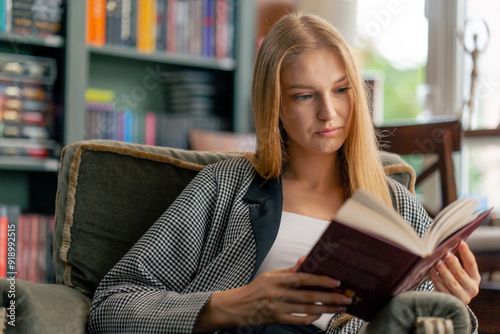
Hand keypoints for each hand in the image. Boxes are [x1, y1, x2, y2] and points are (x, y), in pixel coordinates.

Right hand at [193, 259, 351, 331]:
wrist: (238, 307)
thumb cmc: (256, 289)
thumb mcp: (271, 275)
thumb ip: (290, 270)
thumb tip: (306, 260)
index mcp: (277, 280)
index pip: (303, 278)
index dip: (321, 280)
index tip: (336, 282)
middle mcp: (278, 294)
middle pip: (308, 296)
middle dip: (330, 297)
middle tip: (345, 298)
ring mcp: (278, 308)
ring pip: (307, 309)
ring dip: (326, 309)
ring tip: (340, 307)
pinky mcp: (278, 319)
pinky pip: (299, 320)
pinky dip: (312, 318)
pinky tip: (321, 315)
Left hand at [429, 241, 480, 304]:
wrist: (448, 301)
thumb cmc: (451, 280)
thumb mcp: (457, 272)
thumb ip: (454, 262)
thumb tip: (445, 247)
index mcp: (474, 278)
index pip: (471, 264)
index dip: (466, 253)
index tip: (460, 242)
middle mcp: (471, 288)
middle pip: (461, 274)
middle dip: (452, 263)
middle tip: (445, 254)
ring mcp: (462, 297)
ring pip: (452, 283)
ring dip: (444, 272)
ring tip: (437, 263)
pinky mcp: (451, 302)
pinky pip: (442, 289)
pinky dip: (436, 279)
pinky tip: (431, 271)